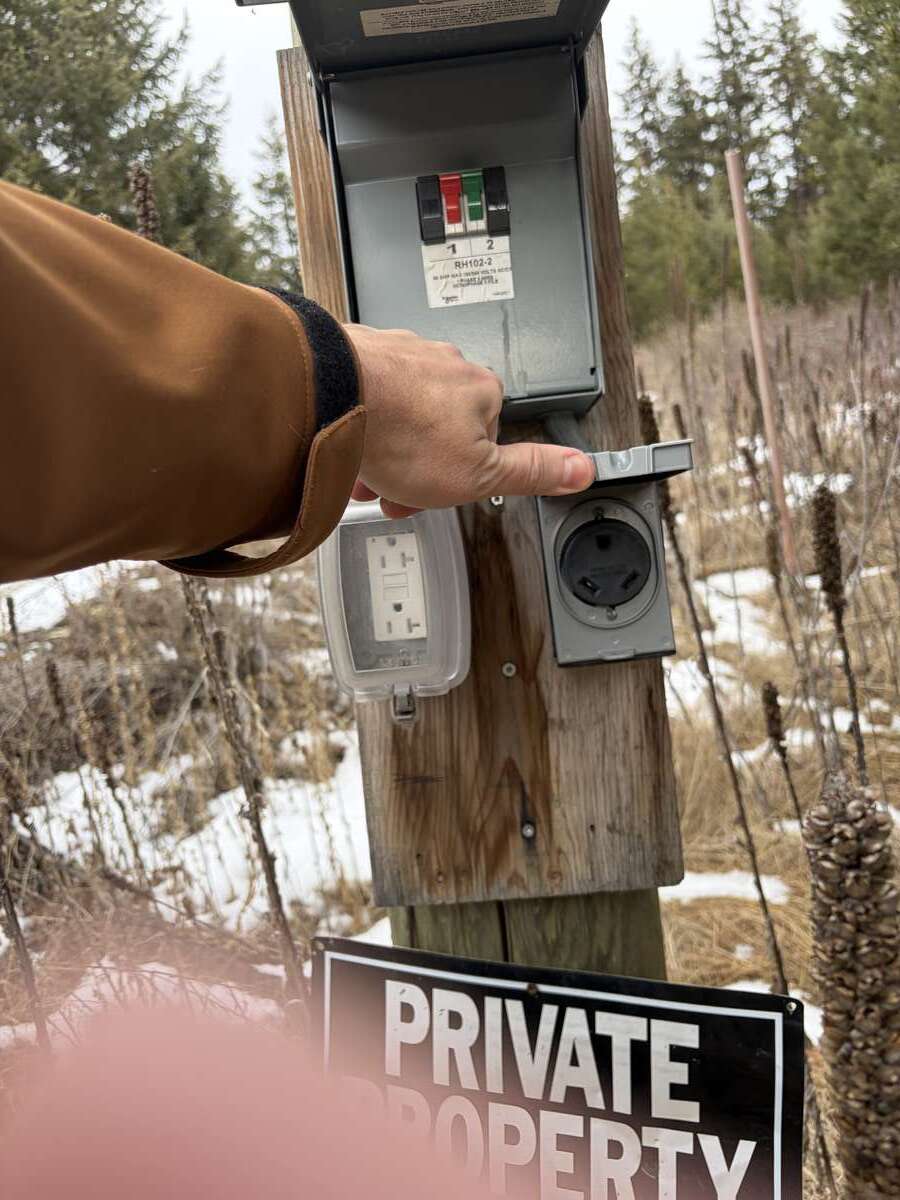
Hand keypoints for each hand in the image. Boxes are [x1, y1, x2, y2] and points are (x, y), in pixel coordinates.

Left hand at [344, 324, 594, 517]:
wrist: (332, 397)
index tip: (438, 493)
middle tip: (395, 490)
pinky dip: (359, 422)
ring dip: (384, 447)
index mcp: (481, 391)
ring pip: (399, 413)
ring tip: (365, 473)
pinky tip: (346, 444)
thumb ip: (530, 471)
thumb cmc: (401, 432)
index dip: (459, 475)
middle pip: (438, 427)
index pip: (483, 439)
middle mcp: (444, 364)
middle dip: (415, 465)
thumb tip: (580, 468)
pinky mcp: (360, 354)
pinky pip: (366, 396)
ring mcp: (401, 355)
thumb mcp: (478, 474)